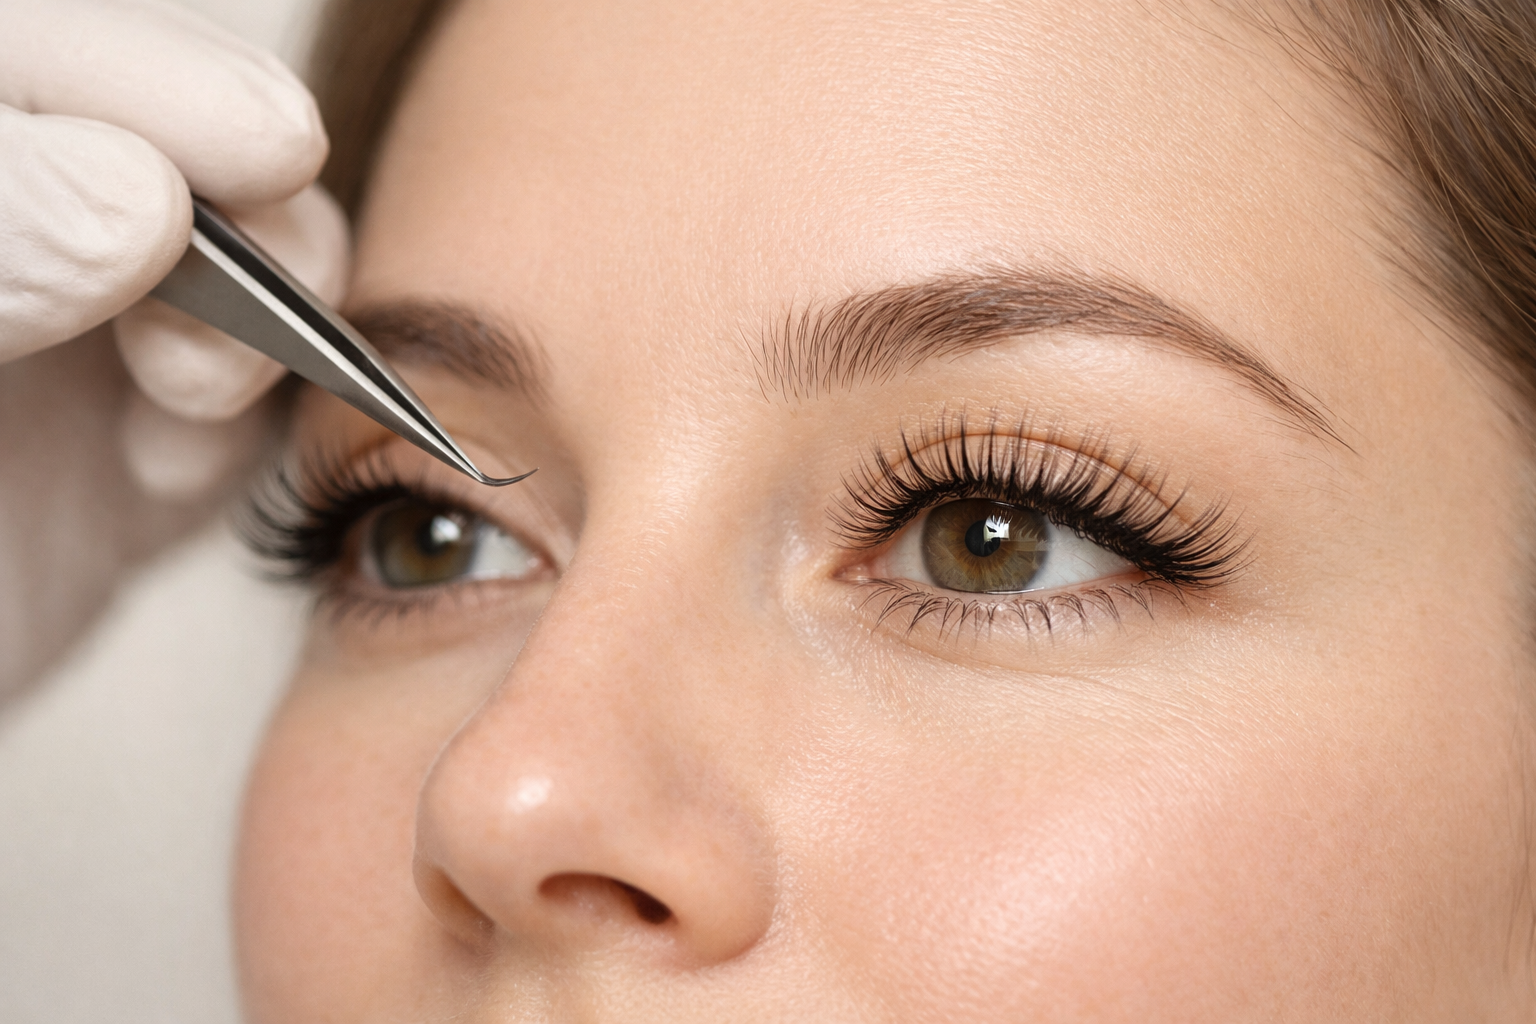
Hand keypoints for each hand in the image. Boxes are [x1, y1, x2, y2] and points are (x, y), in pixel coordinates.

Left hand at [0, 0, 347, 695]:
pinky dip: (244, 431)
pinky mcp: (117, 472)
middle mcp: (9, 255)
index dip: (149, 81)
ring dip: (257, 323)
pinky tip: (174, 462)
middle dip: (238, 206)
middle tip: (246, 283)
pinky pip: (232, 422)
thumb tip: (142, 200)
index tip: (252, 142)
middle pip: (168, 155)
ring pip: (231, 284)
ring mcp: (60, 358)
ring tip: (189, 396)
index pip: (34, 66)